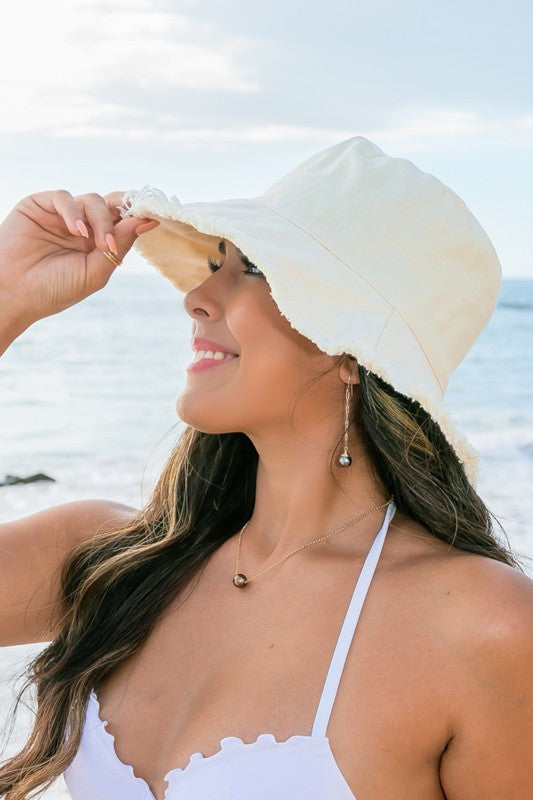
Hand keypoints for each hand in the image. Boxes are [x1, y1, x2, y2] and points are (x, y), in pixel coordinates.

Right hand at [0, 189, 158, 324]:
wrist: (15, 294)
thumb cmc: (54, 289)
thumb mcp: (95, 272)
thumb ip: (119, 246)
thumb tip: (144, 222)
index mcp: (97, 243)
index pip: (122, 221)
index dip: (136, 216)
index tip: (152, 218)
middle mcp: (82, 226)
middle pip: (111, 206)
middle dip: (120, 215)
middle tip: (121, 234)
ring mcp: (62, 215)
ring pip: (92, 201)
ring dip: (100, 220)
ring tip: (98, 243)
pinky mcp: (40, 205)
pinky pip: (64, 197)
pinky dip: (73, 211)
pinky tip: (77, 231)